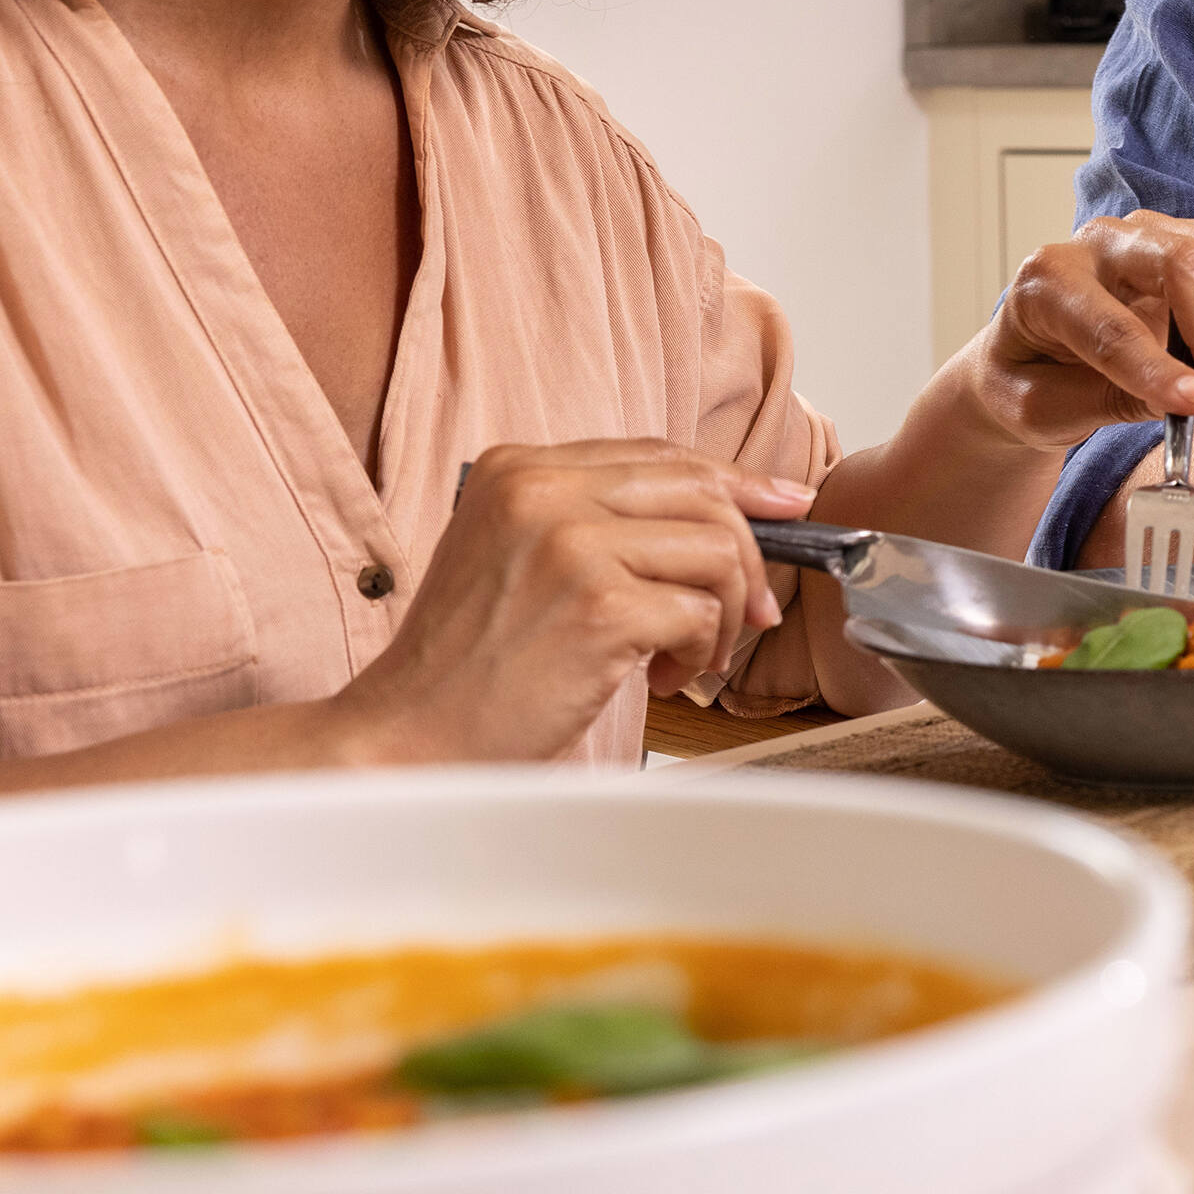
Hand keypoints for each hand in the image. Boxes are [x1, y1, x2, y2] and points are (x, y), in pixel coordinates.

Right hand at [336, 442, 802, 763]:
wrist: (408, 736)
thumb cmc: (473, 662)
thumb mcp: (521, 557)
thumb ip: (602, 521)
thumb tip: (730, 510)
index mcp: (520, 468)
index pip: (661, 456)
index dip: (736, 482)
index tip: (786, 504)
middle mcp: (542, 491)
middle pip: (702, 492)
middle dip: (748, 556)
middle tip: (747, 613)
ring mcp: (570, 544)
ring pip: (717, 550)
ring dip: (721, 615)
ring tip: (683, 657)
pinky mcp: (598, 606)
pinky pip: (701, 613)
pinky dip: (697, 653)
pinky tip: (657, 679)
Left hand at [974, 210, 1193, 447]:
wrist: (1035, 353)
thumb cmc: (1034, 382)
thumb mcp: (1046, 411)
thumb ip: (1113, 401)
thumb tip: (1191, 398)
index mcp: (1047, 281)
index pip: (1114, 326)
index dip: (1161, 369)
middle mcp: (1099, 241)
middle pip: (1182, 261)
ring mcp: (1148, 230)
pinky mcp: (1187, 231)